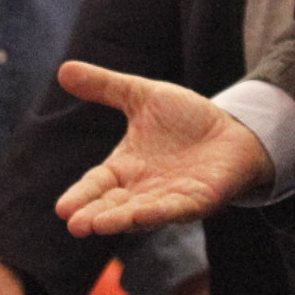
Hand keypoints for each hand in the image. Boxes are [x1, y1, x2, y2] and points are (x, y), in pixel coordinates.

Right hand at [52, 60, 268, 232]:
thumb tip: (62, 69)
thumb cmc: (186, 119)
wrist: (233, 128)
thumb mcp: (142, 96)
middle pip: (113, 206)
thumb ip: (105, 86)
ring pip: (140, 214)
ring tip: (98, 225)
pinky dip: (157, 214)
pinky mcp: (197, 200)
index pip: (97, 185)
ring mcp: (169, 198)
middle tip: (75, 225)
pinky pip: (175, 210)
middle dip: (95, 216)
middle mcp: (143, 189)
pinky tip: (141, 216)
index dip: (81, 196)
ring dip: (120, 220)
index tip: (61, 209)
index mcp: (126, 168)